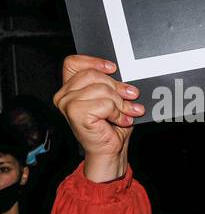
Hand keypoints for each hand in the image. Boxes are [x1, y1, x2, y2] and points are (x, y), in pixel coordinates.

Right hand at [52, 55, 145, 182]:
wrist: (110, 151)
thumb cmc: (110, 127)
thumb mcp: (112, 99)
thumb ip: (111, 84)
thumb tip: (123, 75)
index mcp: (70, 88)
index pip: (73, 63)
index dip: (94, 62)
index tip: (113, 68)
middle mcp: (64, 95)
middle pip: (93, 75)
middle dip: (118, 87)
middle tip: (131, 97)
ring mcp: (67, 104)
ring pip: (102, 89)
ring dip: (121, 103)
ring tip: (127, 112)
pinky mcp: (76, 113)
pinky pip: (105, 104)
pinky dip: (118, 113)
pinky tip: (121, 120)